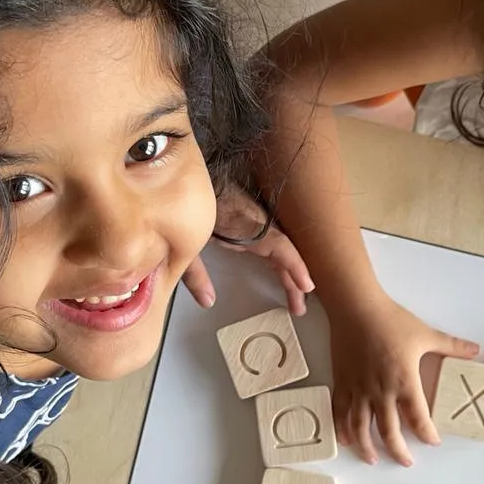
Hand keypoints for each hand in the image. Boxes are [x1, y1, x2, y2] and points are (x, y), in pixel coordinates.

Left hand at [182, 183, 313, 315]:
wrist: (177, 173)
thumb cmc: (184, 204)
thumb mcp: (186, 243)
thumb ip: (195, 272)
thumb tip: (208, 301)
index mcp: (242, 222)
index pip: (277, 244)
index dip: (294, 265)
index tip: (306, 285)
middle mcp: (255, 219)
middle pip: (283, 249)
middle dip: (294, 279)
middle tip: (299, 309)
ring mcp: (254, 219)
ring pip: (280, 247)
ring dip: (289, 273)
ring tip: (295, 302)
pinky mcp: (248, 220)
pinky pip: (271, 243)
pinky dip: (280, 262)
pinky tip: (283, 279)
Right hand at [330, 294, 478, 466]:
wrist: (356, 308)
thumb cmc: (390, 320)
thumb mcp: (425, 334)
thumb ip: (451, 346)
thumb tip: (475, 350)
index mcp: (404, 381)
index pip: (418, 418)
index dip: (426, 434)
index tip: (432, 442)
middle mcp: (380, 391)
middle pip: (388, 432)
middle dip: (398, 451)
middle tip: (406, 461)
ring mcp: (358, 389)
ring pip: (360, 428)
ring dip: (366, 447)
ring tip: (372, 459)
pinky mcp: (342, 383)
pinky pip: (340, 412)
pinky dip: (342, 429)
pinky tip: (346, 439)